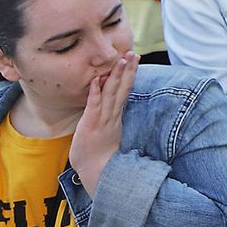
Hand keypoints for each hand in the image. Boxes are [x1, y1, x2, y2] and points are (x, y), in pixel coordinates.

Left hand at [70, 51, 136, 195]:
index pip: (125, 91)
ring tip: (121, 59)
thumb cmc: (99, 157)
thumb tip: (113, 113)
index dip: (130, 75)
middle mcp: (112, 115)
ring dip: (117, 76)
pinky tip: (98, 79)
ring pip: (112, 93)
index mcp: (116, 117)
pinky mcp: (92, 124)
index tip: (135, 60)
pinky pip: (94, 105)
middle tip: (134, 53)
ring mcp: (103, 119)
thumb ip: (110, 122)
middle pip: (123, 88)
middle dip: (128, 70)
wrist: (96, 173)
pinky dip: (96, 91)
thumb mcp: (107, 135)